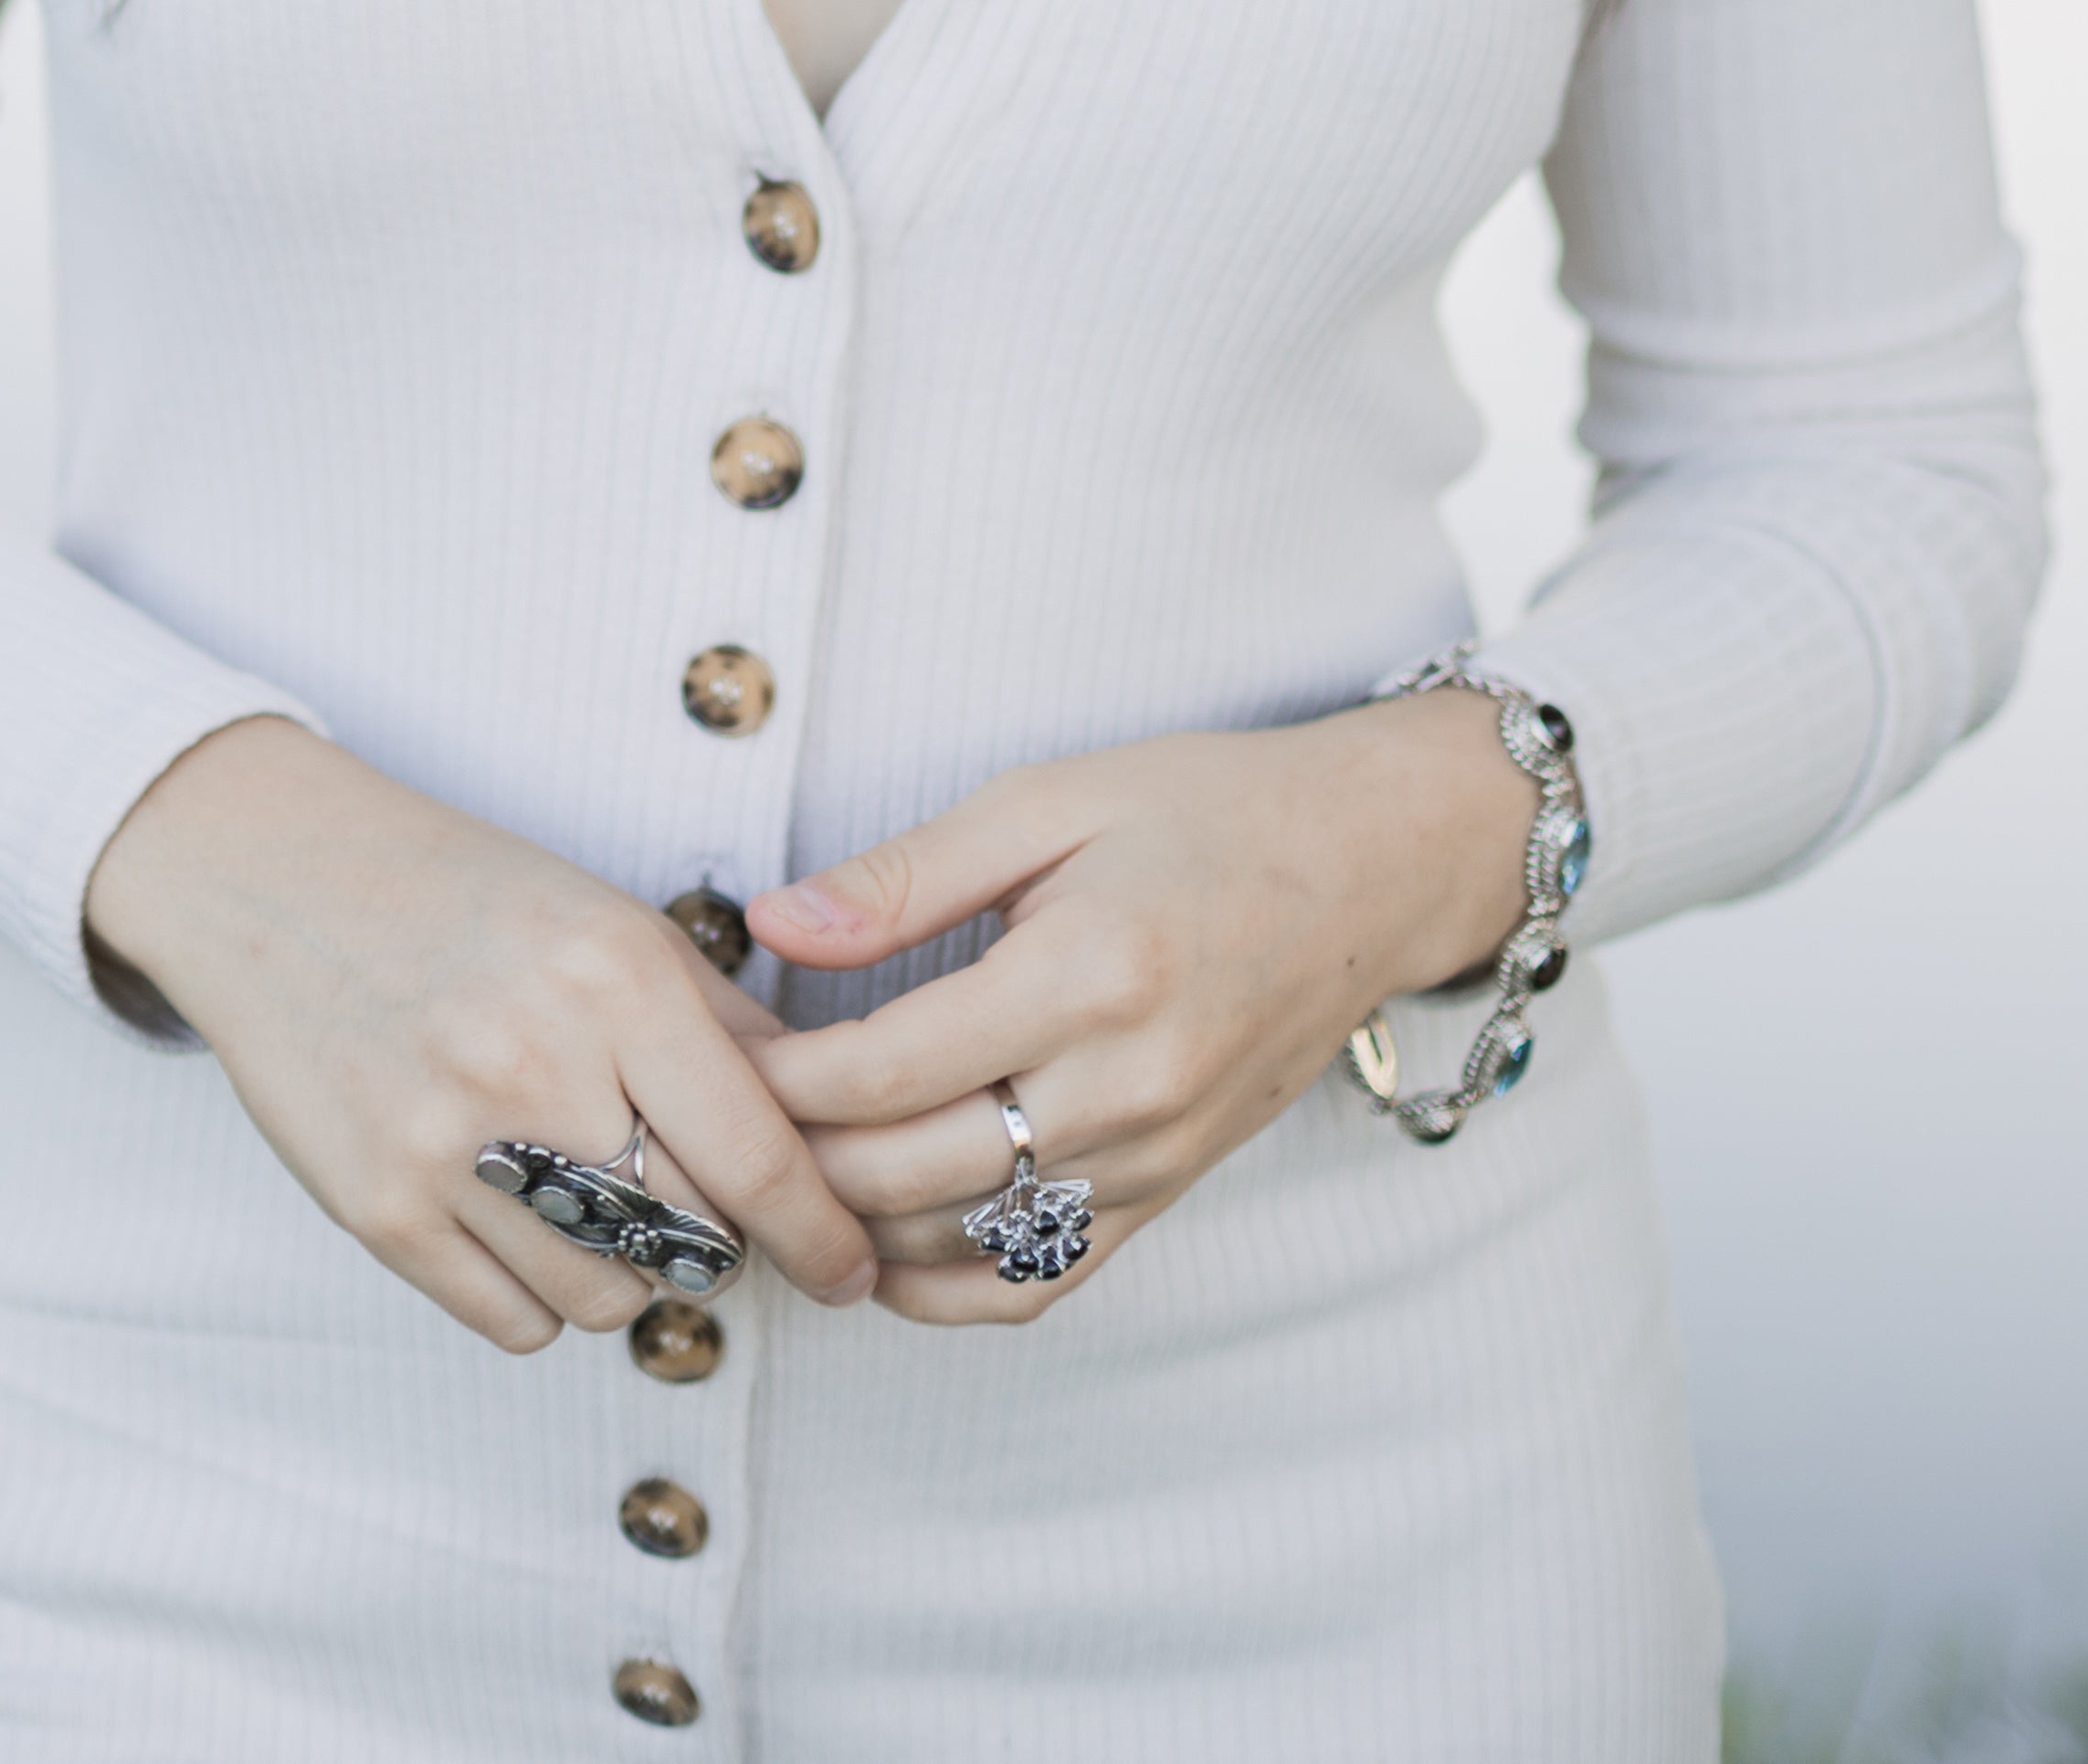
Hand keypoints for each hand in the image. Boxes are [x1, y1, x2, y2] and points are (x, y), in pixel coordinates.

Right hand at [86, 718, 880, 1353]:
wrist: (280, 882)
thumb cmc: (464, 897)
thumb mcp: (610, 922)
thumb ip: (722, 1028)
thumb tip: (829, 1139)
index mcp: (613, 974)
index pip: (757, 1154)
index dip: (822, 1232)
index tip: (852, 1270)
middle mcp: (534, 1061)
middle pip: (694, 1235)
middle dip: (720, 1238)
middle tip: (699, 1203)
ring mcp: (447, 1144)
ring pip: (610, 1300)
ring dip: (626, 1271)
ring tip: (588, 1192)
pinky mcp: (378, 1210)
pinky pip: (519, 1324)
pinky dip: (542, 1294)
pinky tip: (519, 1215)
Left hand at [744, 696, 1535, 1323]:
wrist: (1369, 867)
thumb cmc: (1207, 811)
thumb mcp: (1048, 798)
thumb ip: (906, 875)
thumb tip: (773, 925)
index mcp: (1087, 971)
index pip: (886, 1071)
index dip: (780, 1078)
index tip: (718, 1053)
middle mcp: (1126, 1085)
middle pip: (911, 1172)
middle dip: (796, 1156)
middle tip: (724, 1120)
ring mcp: (1156, 1155)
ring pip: (965, 1244)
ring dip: (857, 1228)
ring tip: (780, 1179)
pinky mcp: (1173, 1191)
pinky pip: (1042, 1280)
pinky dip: (947, 1289)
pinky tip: (881, 1253)